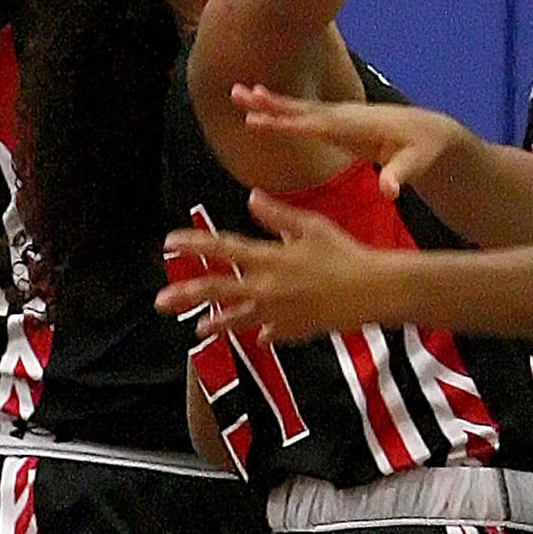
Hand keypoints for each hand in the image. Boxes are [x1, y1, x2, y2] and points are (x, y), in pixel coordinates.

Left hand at [158, 195, 371, 341]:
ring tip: (198, 329)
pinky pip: (269, 332)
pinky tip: (255, 336)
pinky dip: (260, 333)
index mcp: (269, 259)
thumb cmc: (344, 253)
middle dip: (187, 295)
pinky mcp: (293, 330)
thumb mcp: (311, 226)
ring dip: (216, 323)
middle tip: (161, 301)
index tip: (169, 243)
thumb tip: (250, 197)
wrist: (371, 291)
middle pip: (218, 291)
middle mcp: (266, 288)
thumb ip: (277, 214)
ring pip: (238, 320)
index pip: (223, 249)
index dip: (194, 245)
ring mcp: (277, 313)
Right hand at [230, 87, 464, 201]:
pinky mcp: (339, 125)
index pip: (320, 125)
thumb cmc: (427, 149)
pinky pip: (305, 117)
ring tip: (239, 93)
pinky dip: (283, 112)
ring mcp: (342, 118)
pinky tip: (263, 109)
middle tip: (237, 93)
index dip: (290, 124)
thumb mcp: (420, 164)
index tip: (260, 120)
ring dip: (271, 103)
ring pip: (300, 110)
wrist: (433, 134)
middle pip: (303, 110)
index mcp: (360, 126)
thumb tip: (389, 191)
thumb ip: (402, 174)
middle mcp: (346, 116)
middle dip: (271, 104)